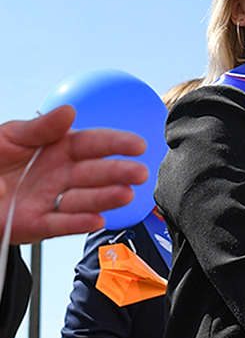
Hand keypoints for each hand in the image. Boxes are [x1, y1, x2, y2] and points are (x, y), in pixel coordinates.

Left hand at [0, 105, 147, 243]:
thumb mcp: (9, 136)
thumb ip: (40, 128)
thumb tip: (68, 112)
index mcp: (59, 148)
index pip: (93, 144)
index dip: (117, 144)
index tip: (137, 145)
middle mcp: (61, 175)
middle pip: (95, 173)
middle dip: (119, 173)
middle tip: (139, 173)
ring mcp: (51, 200)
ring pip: (83, 200)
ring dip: (106, 198)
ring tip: (124, 194)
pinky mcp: (35, 225)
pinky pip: (59, 225)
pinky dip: (78, 223)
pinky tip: (95, 219)